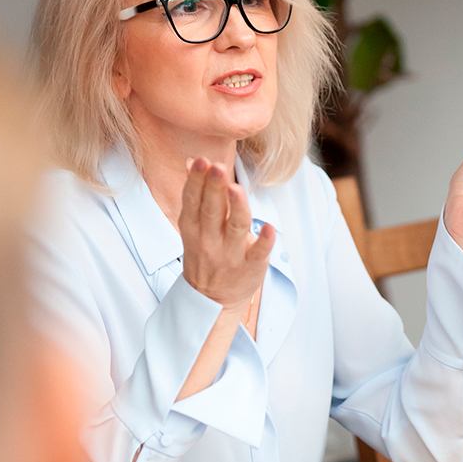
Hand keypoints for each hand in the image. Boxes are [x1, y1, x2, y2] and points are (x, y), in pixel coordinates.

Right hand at [178, 157, 274, 309]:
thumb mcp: (193, 227)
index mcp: (193, 228)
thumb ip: (196, 196)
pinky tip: (270, 228)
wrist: (212, 300)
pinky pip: (258, 253)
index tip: (201, 161)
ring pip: (235, 228)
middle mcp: (210, 240)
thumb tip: (193, 161)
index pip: (193, 201)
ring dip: (236, 208)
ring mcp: (230, 255)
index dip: (196, 181)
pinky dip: (264, 241)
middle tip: (217, 167)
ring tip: (236, 189)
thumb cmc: (206, 254)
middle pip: (212, 210)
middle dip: (213, 188)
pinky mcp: (251, 267)